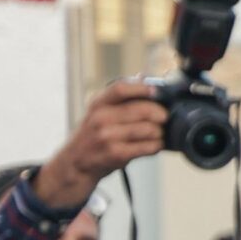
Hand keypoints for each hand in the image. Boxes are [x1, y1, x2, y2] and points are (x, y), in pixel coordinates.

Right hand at [31, 82, 168, 213]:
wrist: (76, 163)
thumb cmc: (93, 136)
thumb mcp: (99, 112)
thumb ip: (120, 98)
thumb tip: (142, 77)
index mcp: (98, 104)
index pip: (121, 88)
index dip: (142, 88)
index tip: (156, 92)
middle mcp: (101, 118)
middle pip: (141, 110)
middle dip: (160, 114)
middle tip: (165, 118)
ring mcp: (108, 136)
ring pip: (148, 129)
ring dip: (159, 133)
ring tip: (158, 135)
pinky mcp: (116, 154)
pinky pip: (147, 147)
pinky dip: (156, 146)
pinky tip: (154, 146)